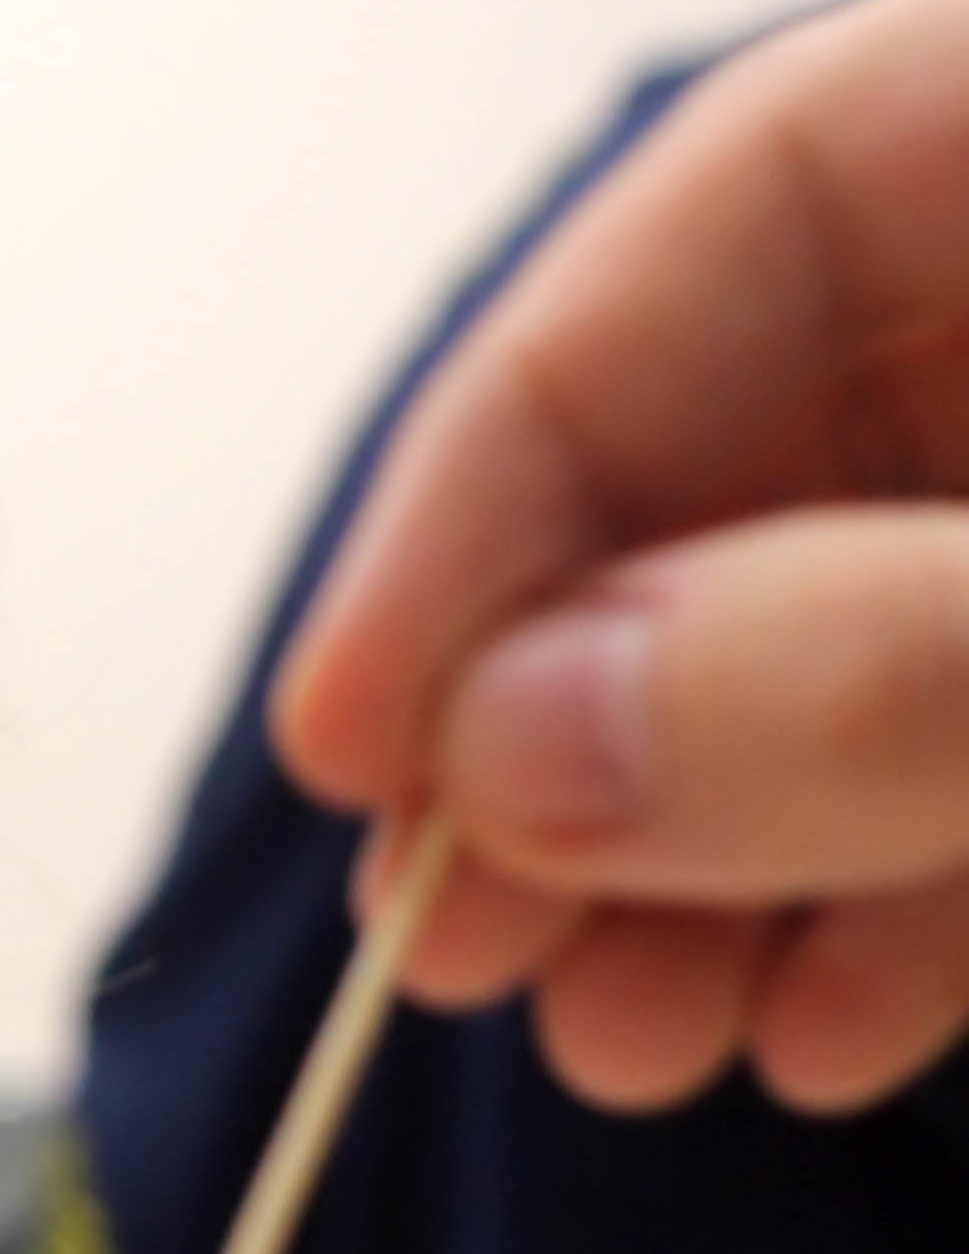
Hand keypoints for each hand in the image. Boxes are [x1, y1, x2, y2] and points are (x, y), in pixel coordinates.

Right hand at [275, 0, 968, 1112]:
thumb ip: (887, 666)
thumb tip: (526, 745)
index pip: (709, 217)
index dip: (489, 489)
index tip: (356, 737)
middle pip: (760, 433)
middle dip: (587, 715)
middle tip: (457, 932)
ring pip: (867, 599)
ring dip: (713, 842)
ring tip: (616, 1035)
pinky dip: (896, 877)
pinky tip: (808, 1025)